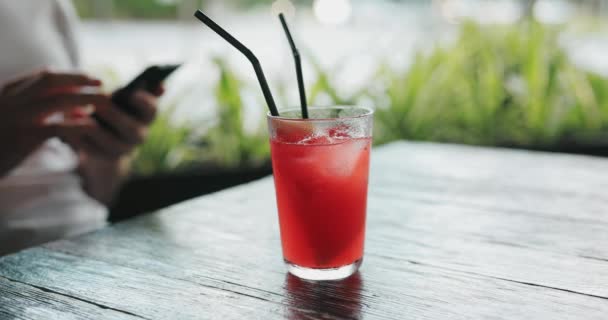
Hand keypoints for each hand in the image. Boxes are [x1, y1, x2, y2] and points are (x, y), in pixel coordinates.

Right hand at [0, 70, 104, 176]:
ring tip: (105, 102)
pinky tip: (93, 127)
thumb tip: (71, 106)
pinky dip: (79, 125)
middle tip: (102, 83)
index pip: (44, 75)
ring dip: (86, 98)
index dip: (70, 75)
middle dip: (80, 79)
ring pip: (59, 100)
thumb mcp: (10, 117)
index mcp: (8, 91)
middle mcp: (12, 100)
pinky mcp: (24, 138)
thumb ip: (34, 107)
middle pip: (52, 80)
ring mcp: (17, 118)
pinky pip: (58, 127)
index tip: (90, 78)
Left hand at [69, 89, 160, 204]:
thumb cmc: (114, 107)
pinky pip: (90, 150)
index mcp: (146, 117)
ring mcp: (121, 149)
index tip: (133, 94)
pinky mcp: (102, 157)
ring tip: (79, 114)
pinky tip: (66, 125)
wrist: (101, 136)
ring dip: (95, 128)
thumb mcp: (125, 97)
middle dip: (115, 116)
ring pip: (111, 143)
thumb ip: (140, 88)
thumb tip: (160, 85)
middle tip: (99, 104)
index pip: (152, 110)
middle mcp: (138, 135)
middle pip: (132, 130)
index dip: (145, 103)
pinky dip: (78, 137)